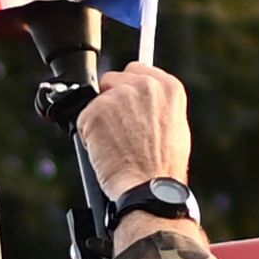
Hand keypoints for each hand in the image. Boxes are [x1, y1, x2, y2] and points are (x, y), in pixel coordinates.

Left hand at [73, 66, 193, 221]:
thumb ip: (158, 106)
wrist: (149, 188)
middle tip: (119, 129)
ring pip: (97, 101)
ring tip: (116, 145)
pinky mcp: (95, 111)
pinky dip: (89, 136)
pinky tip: (105, 151)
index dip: (130, 88)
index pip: (137, 70)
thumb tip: (143, 101)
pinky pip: (84, 120)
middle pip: (113, 79)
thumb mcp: (175, 128)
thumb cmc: (163, 168)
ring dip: (100, 120)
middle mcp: (143, 84)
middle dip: (112, 100)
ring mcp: (118, 96)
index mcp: (168, 87)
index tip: (128, 103)